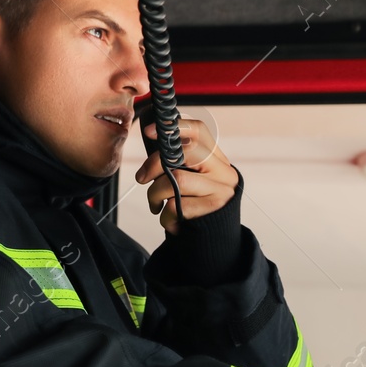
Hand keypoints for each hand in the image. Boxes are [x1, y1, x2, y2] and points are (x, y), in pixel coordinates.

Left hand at [135, 117, 238, 232]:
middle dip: (155, 164)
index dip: (174, 127)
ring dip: (155, 193)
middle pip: (185, 153)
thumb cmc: (195, 205)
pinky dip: (165, 215)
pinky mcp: (214, 208)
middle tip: (142, 178)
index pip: (199, 131)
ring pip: (177, 179)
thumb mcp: (192, 180)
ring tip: (155, 204)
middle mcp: (223, 171)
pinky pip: (178, 205)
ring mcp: (221, 189)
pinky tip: (169, 220)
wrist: (215, 239)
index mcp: (216, 158)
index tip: (148, 131)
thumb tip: (152, 139)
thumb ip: (178, 162)